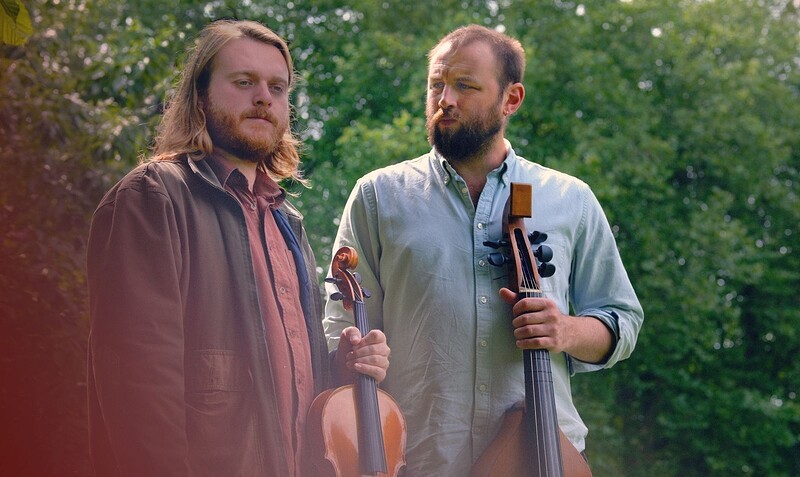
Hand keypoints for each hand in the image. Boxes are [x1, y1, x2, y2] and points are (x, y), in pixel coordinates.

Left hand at [334, 327, 389, 384]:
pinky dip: (365, 368)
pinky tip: (357, 367)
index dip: (364, 340)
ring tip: (350, 362)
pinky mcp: (381, 374)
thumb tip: (356, 340)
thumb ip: (352, 332)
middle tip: (349, 355)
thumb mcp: (347, 337)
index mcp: (378, 339)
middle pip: (374, 349)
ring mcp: (384, 362)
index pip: (377, 335)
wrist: (344, 367)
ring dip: (359, 361)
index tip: (355, 344)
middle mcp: (384, 350)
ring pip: (375, 360)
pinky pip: (376, 371)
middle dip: (358, 353)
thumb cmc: (348, 351)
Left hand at [499, 288, 614, 362]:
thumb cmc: (548, 318)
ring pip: (528, 331)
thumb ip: (518, 299)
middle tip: (516, 326)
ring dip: (518, 334)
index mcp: (547, 304)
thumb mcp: (538, 306)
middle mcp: (551, 315)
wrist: (570, 332)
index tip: (515, 314)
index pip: (525, 303)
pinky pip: (534, 342)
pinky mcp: (553, 342)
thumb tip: (502, 291)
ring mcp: (553, 329)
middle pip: (525, 319)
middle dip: (516, 324)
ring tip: (517, 334)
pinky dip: (524, 343)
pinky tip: (520, 343)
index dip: (516, 309)